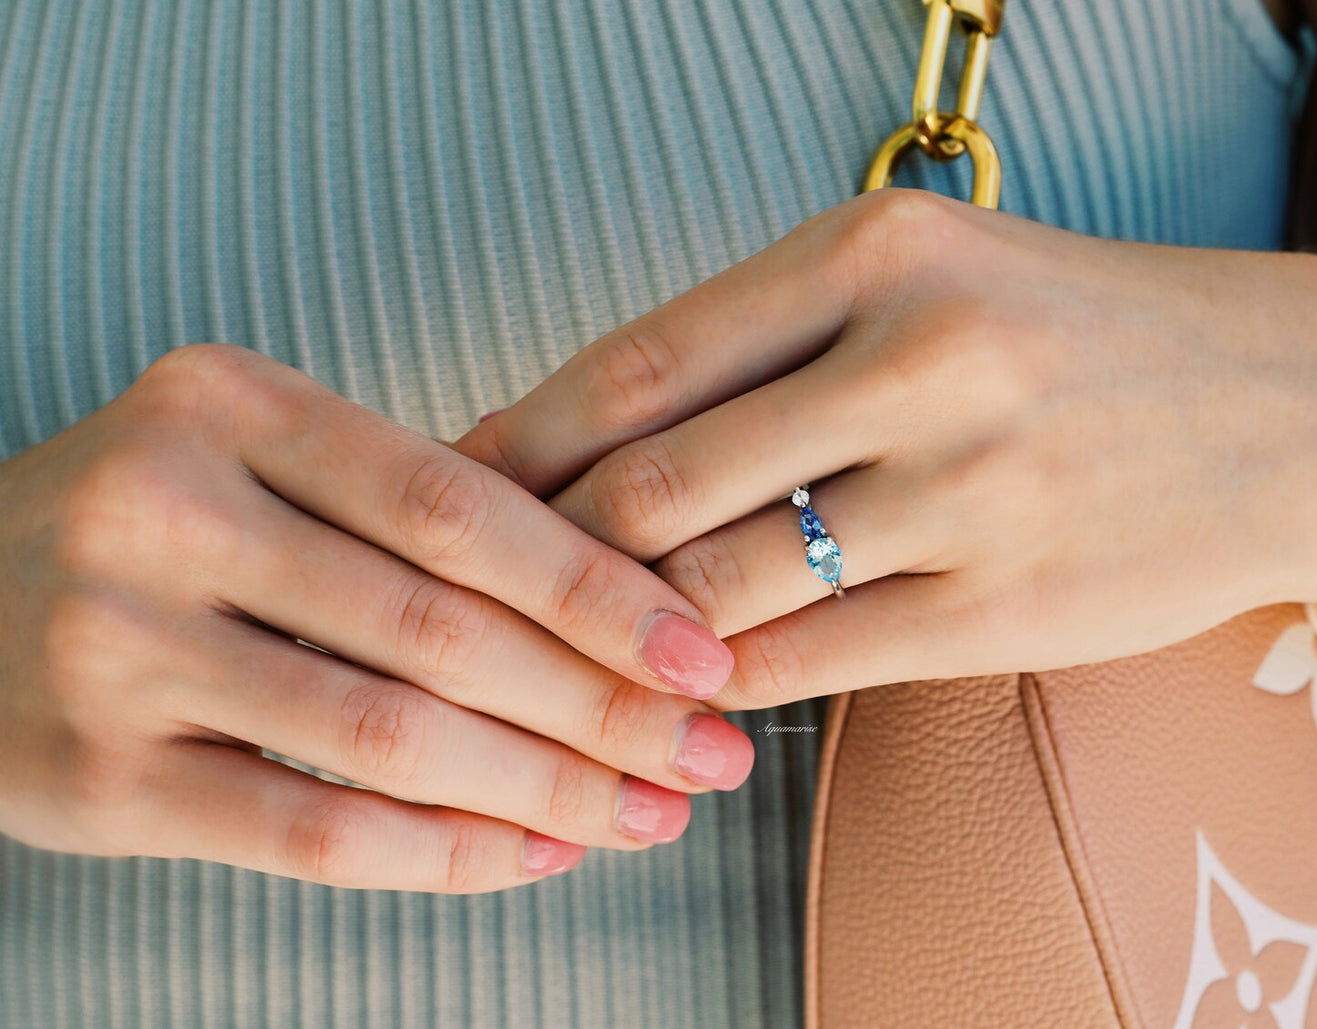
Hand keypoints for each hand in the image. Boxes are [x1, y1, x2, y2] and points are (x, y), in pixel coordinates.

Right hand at [0, 345, 752, 890]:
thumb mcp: (262, 460)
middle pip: (440, 628)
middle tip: (709, 749)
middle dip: (601, 703)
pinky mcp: (92, 779)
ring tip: (647, 811)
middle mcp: (161, 511)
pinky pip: (310, 832)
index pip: (460, 506)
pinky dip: (443, 852)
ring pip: (389, 739)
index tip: (702, 650)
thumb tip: (624, 599)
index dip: (598, 587)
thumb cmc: (155, 523)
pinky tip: (537, 854)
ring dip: (547, 788)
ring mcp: (114, 648)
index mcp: (229, 405)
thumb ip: (411, 506)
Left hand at [458, 190, 1316, 706]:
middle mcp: (922, 363)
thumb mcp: (928, 277)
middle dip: (548, 548)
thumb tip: (601, 430)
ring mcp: (969, 495)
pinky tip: (678, 685)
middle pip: (657, 482)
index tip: (459, 480)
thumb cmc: (1072, 336)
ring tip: (567, 646)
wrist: (1280, 409)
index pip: (642, 361)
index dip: (526, 436)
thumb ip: (771, 343)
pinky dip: (718, 682)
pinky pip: (808, 662)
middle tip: (483, 584)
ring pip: (721, 587)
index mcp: (879, 253)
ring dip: (621, 631)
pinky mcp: (1003, 609)